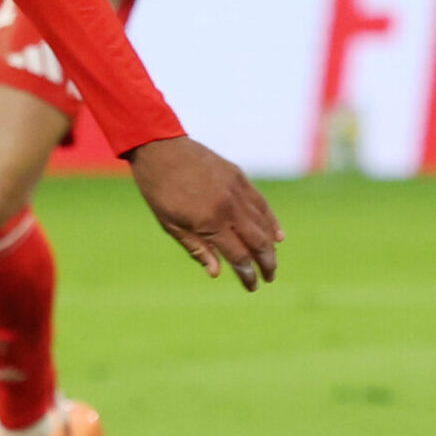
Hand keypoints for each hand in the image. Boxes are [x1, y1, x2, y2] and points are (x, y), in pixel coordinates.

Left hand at [127, 135, 282, 289]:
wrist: (158, 148)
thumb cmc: (158, 189)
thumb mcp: (170, 224)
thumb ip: (196, 248)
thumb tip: (216, 273)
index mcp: (210, 222)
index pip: (238, 257)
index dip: (248, 275)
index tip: (252, 287)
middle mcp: (229, 208)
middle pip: (259, 243)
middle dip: (267, 264)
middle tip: (269, 278)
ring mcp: (236, 191)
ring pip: (264, 224)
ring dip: (271, 245)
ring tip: (271, 260)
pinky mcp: (239, 177)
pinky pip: (261, 204)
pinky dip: (271, 221)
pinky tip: (277, 235)